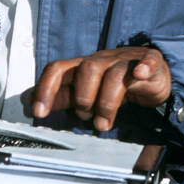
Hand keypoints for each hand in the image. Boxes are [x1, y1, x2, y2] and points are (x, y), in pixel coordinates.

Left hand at [31, 46, 170, 131]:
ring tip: (105, 122)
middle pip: (87, 69)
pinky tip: (140, 75)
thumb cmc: (116, 83)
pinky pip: (148, 61)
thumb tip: (31, 104)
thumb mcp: (87, 91)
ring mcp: (127, 61)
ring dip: (108, 102)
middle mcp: (102, 60)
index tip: (39, 112)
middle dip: (83, 98)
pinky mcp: (150, 63)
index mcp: (83, 66)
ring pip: (114, 73)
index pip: (58, 70)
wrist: (152, 73)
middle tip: (87, 117)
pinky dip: (144, 68)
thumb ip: (62, 98)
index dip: (45, 89)